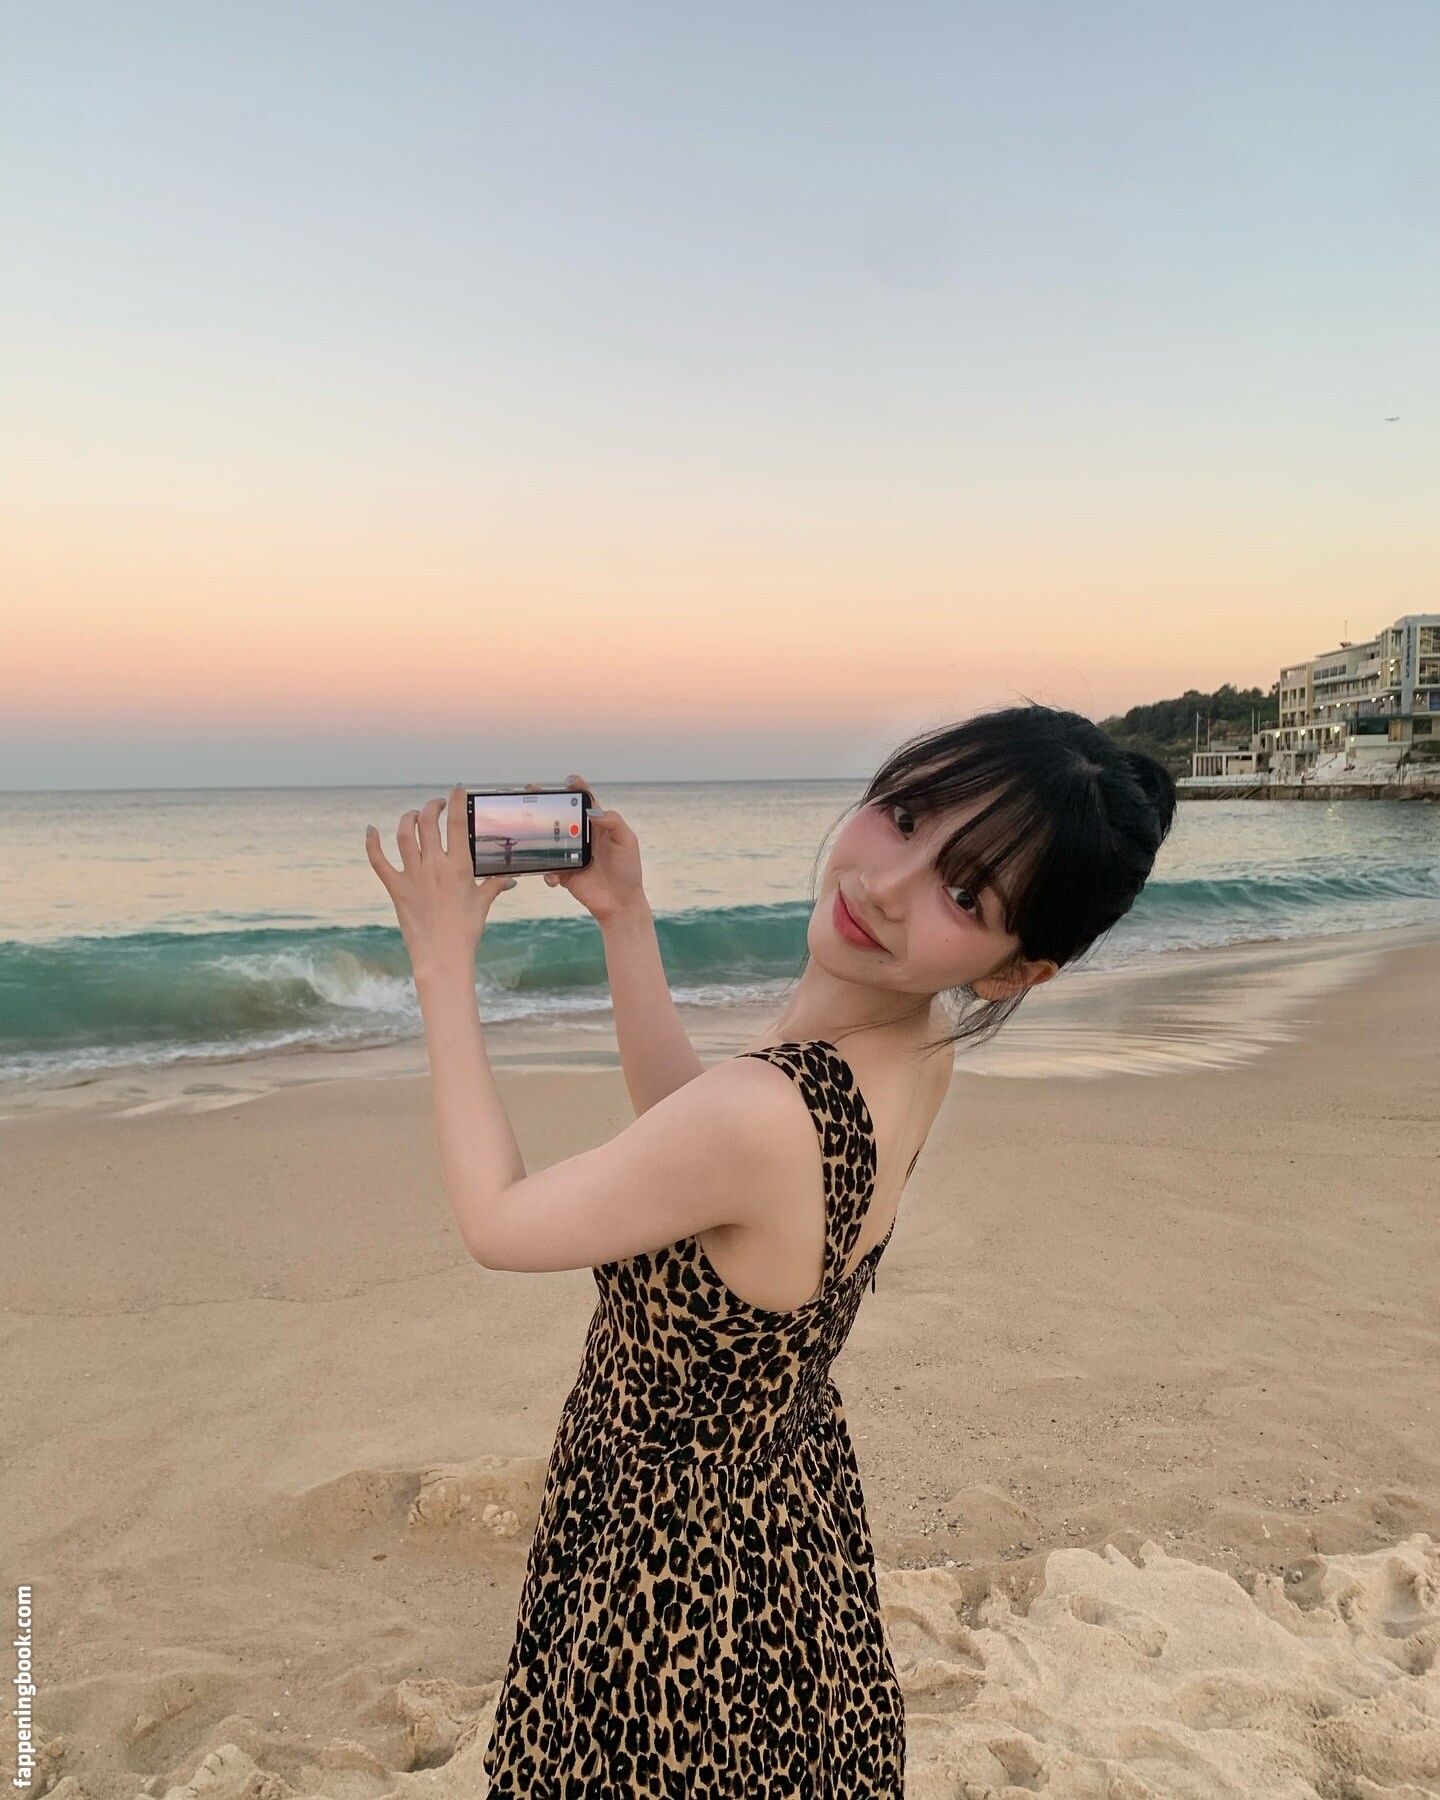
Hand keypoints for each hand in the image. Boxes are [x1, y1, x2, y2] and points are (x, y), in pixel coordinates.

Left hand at [366, 785, 512, 974]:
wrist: (442, 956)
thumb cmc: (466, 931)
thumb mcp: (483, 903)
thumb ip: (495, 884)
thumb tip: (510, 878)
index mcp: (459, 867)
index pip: (457, 823)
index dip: (456, 801)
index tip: (458, 790)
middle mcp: (435, 866)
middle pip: (429, 822)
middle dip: (433, 806)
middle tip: (437, 805)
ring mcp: (413, 876)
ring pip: (404, 834)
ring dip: (408, 818)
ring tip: (414, 815)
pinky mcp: (396, 888)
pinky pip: (378, 860)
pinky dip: (372, 843)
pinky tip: (371, 830)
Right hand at [532, 773, 644, 924]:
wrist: (621, 903)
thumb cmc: (628, 871)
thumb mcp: (627, 842)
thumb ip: (613, 822)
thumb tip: (591, 810)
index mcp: (598, 826)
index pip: (586, 802)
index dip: (577, 788)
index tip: (569, 780)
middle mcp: (582, 837)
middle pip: (561, 815)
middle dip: (546, 802)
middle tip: (531, 791)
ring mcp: (571, 854)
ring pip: (549, 839)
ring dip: (537, 832)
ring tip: (526, 826)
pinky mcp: (564, 873)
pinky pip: (548, 868)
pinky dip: (547, 871)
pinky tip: (554, 876)